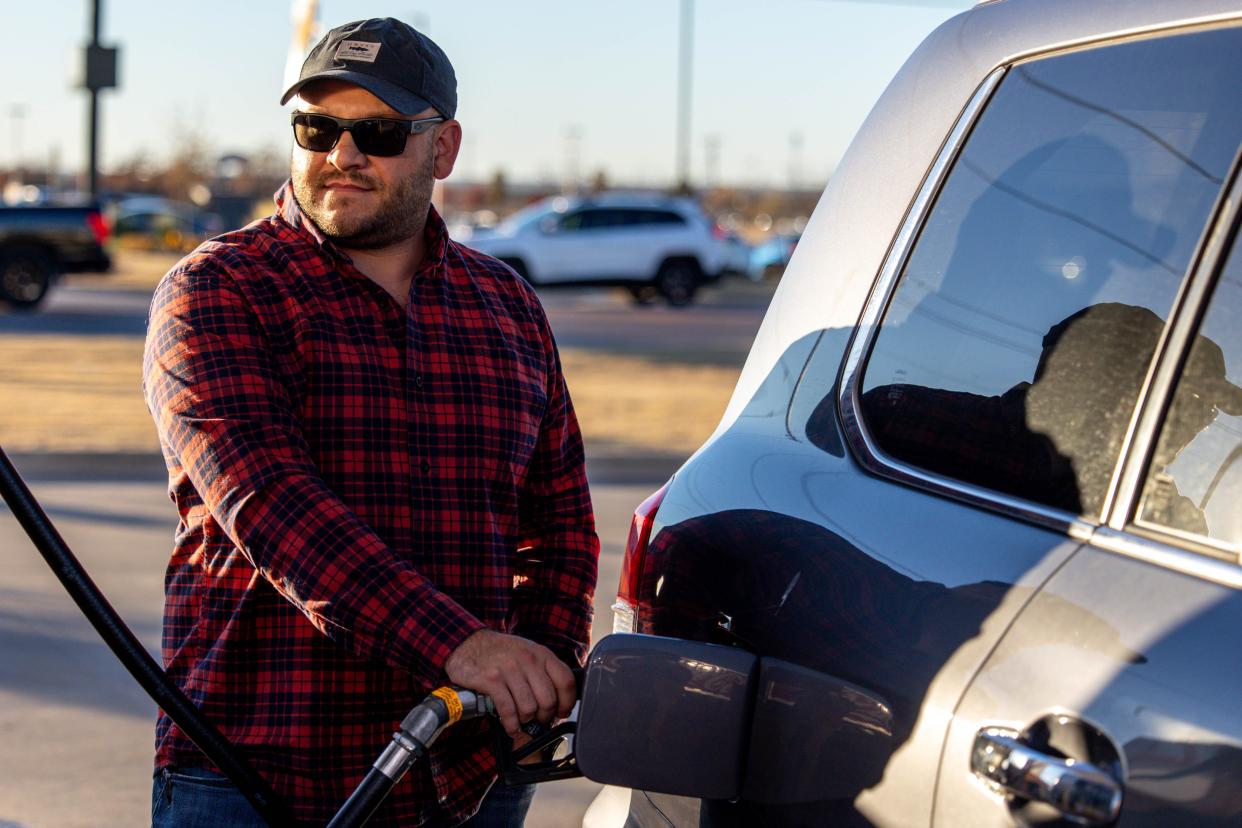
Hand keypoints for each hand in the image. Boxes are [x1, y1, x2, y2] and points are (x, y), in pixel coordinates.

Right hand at [444, 629, 575, 737]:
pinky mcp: (491, 680)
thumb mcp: (528, 652)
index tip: (562, 712)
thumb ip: (545, 671)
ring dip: (526, 720)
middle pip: (548, 700)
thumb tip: (561, 700)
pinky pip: (508, 710)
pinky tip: (511, 727)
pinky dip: (511, 724)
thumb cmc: (501, 652)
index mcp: (541, 654)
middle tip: (538, 719)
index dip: (567, 702)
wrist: (467, 643)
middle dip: (545, 716)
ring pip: (529, 708)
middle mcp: (528, 660)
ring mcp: (509, 669)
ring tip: (521, 719)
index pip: (566, 681)